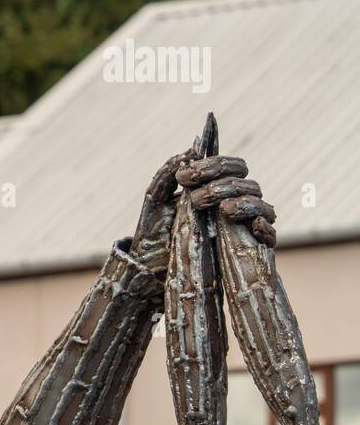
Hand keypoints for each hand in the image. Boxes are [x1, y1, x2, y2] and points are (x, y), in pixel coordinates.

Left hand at [129, 150, 277, 274]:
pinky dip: (263, 226)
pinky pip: (270, 233)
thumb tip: (187, 152)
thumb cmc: (159, 234)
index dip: (212, 166)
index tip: (184, 177)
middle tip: (195, 198)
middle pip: (246, 183)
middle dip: (223, 185)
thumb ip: (165, 177)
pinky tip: (252, 225)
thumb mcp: (156, 204)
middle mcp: (236, 202)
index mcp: (217, 189)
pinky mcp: (252, 247)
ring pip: (260, 204)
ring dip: (243, 202)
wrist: (159, 271)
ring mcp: (247, 224)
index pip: (230, 167)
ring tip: (223, 209)